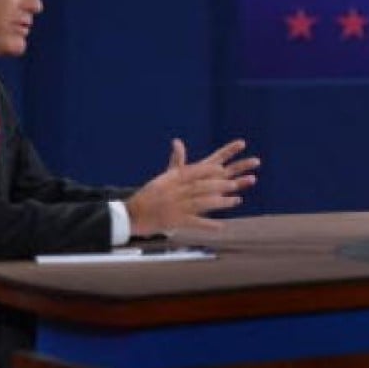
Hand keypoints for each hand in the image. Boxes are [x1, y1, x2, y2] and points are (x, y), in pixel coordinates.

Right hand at [126, 138, 259, 235]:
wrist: (132, 214)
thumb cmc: (150, 194)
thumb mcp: (163, 177)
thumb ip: (176, 161)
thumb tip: (178, 141)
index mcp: (173, 178)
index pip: (194, 171)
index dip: (209, 170)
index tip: (223, 168)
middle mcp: (175, 191)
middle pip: (201, 186)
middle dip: (220, 185)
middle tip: (235, 184)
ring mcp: (176, 206)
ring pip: (201, 203)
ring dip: (220, 202)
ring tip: (236, 201)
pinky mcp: (175, 221)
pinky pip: (194, 223)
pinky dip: (208, 224)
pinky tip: (221, 226)